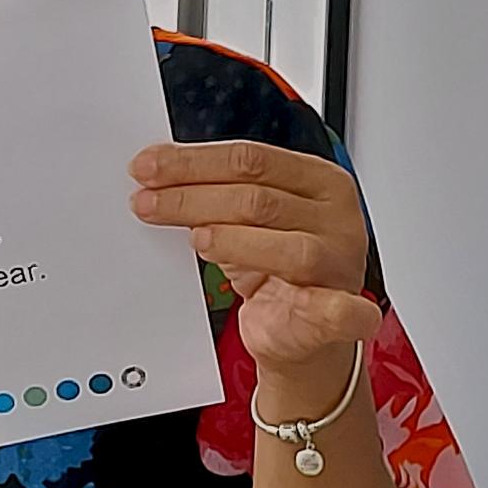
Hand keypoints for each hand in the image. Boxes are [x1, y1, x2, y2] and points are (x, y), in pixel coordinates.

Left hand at [128, 140, 380, 375]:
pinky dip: (314, 306)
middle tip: (146, 202)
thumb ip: (216, 191)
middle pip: (257, 197)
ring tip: (193, 239)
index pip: (250, 159)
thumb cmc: (274, 264)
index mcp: (317, 179)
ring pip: (283, 244)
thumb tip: (157, 173)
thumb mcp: (245, 218)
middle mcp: (335, 216)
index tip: (148, 166)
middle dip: (192, 197)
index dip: (193, 162)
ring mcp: (340, 263)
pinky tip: (277, 299)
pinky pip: (336, 310)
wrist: (302, 328)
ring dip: (228, 240)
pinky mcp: (341, 313)